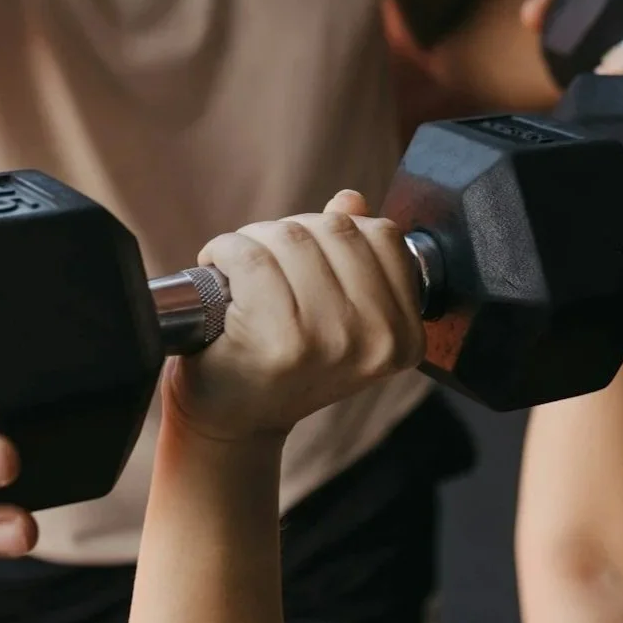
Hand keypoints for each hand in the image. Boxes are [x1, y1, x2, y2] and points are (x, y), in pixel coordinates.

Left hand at [162, 192, 424, 444]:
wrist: (232, 421)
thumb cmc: (279, 364)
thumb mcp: (332, 311)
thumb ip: (352, 254)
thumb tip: (351, 201)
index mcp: (403, 334)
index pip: (382, 235)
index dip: (334, 228)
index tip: (304, 253)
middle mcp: (377, 341)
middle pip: (335, 229)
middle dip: (290, 231)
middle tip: (263, 261)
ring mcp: (331, 341)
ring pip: (292, 236)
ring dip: (255, 240)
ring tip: (241, 269)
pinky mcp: (279, 339)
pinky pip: (251, 256)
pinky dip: (225, 251)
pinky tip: (218, 270)